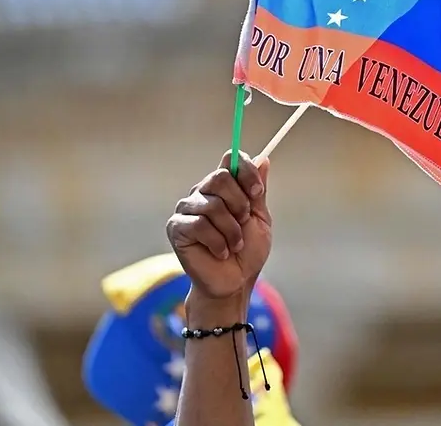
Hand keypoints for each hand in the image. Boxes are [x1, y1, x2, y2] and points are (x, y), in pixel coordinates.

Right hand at [166, 151, 271, 300]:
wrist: (235, 282)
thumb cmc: (248, 252)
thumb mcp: (260, 218)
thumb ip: (258, 191)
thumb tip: (264, 160)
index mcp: (224, 187)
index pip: (231, 159)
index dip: (246, 171)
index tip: (257, 193)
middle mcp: (203, 192)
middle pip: (220, 177)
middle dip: (239, 203)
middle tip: (243, 222)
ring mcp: (187, 208)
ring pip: (213, 205)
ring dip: (232, 230)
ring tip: (234, 245)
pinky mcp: (176, 227)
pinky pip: (199, 225)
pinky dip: (218, 242)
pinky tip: (221, 252)